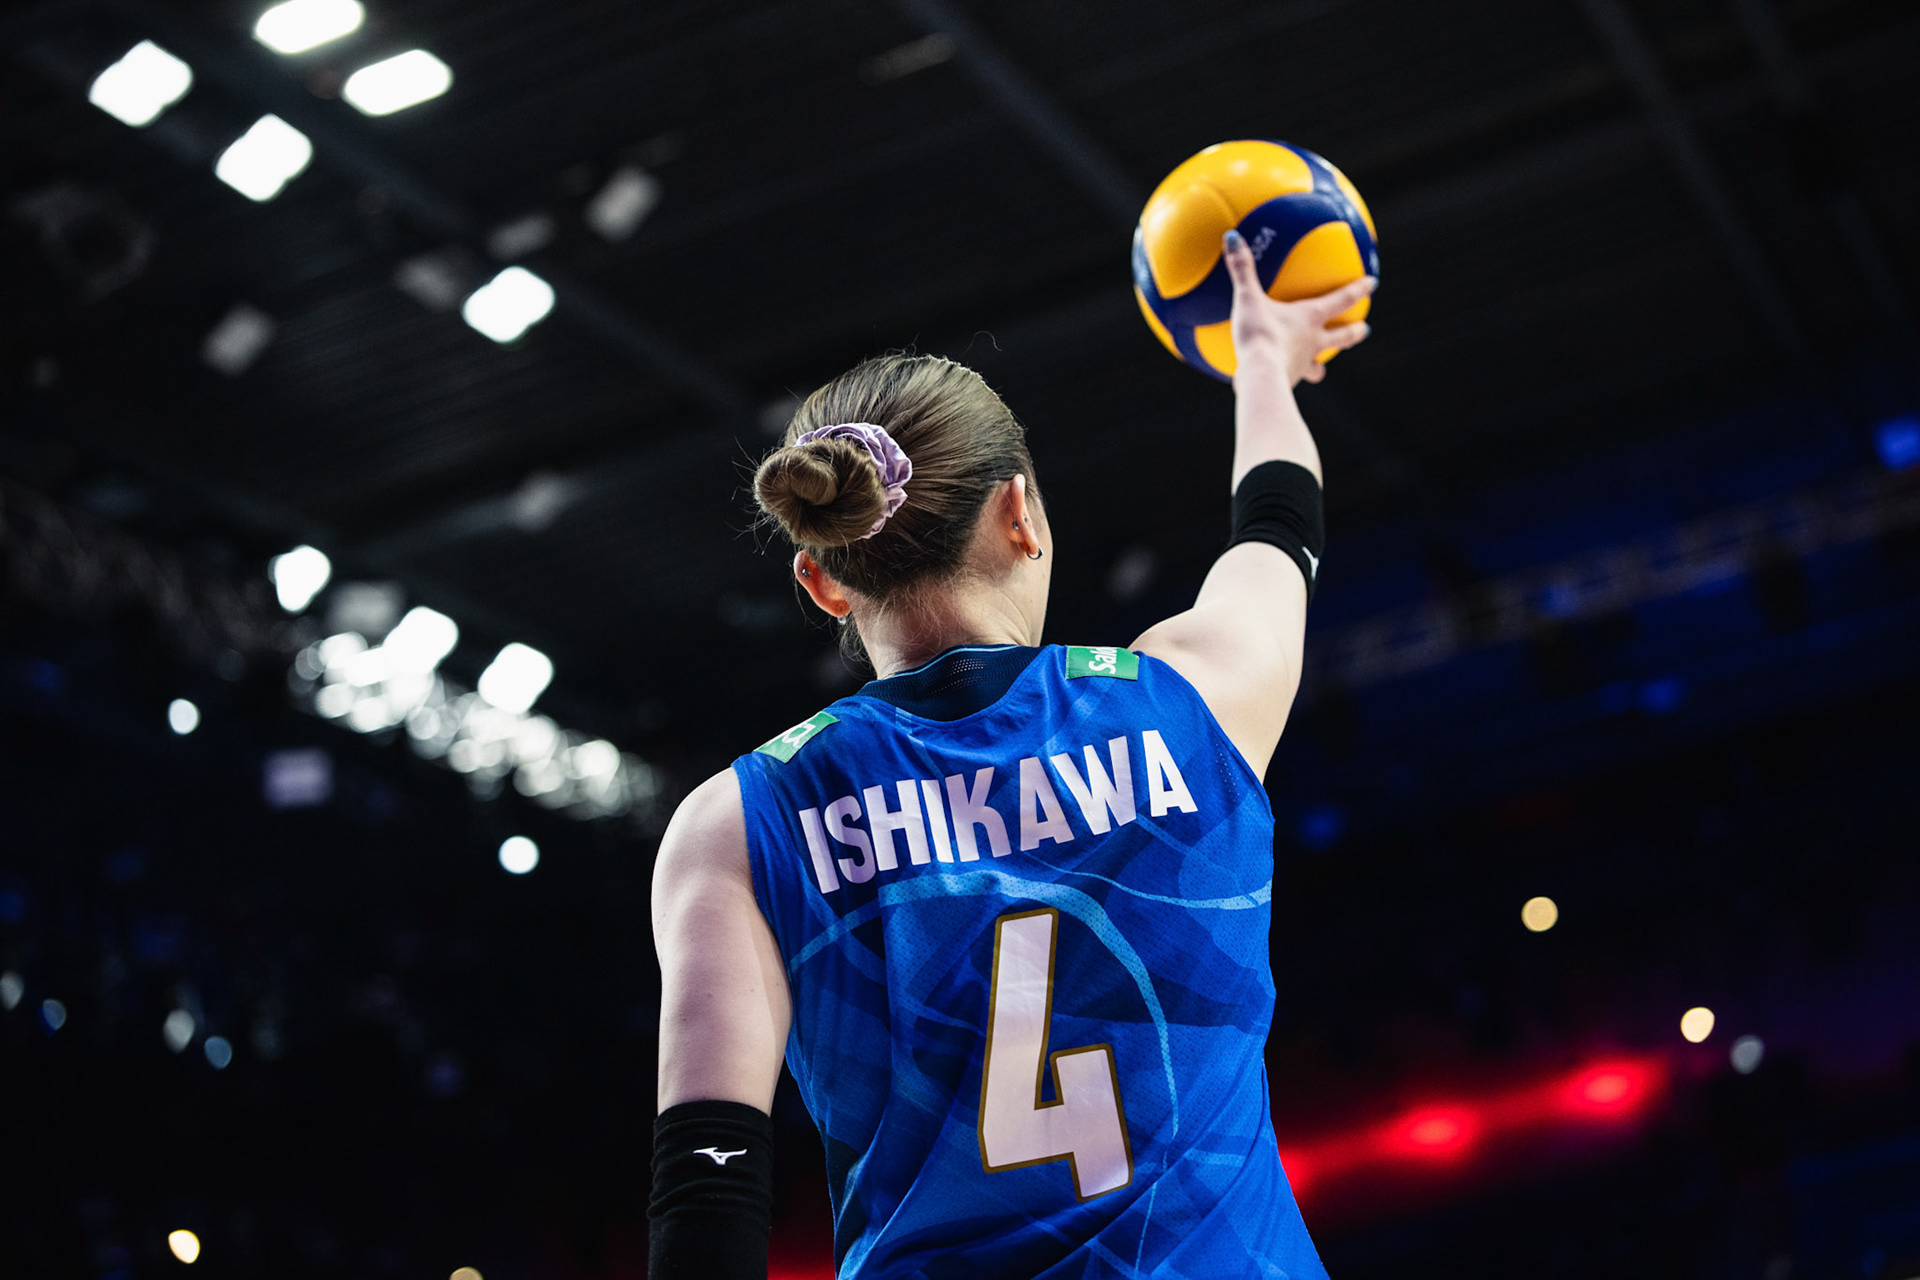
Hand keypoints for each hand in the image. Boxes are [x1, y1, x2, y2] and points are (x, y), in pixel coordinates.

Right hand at [1223, 229, 1374, 386]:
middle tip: (1365, 329)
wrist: (1259, 375)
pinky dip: (1286, 376)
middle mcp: (1313, 341)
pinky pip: (1290, 377)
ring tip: (1320, 368)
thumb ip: (1242, 269)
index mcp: (1310, 318)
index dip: (1358, 289)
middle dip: (1354, 332)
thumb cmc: (1260, 334)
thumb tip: (1232, 237)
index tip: (1373, 282)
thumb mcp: (1248, 298)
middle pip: (1342, 337)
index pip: (1342, 300)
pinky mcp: (1288, 380)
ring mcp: (1303, 364)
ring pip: (1318, 366)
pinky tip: (1275, 377)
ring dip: (1321, 365)